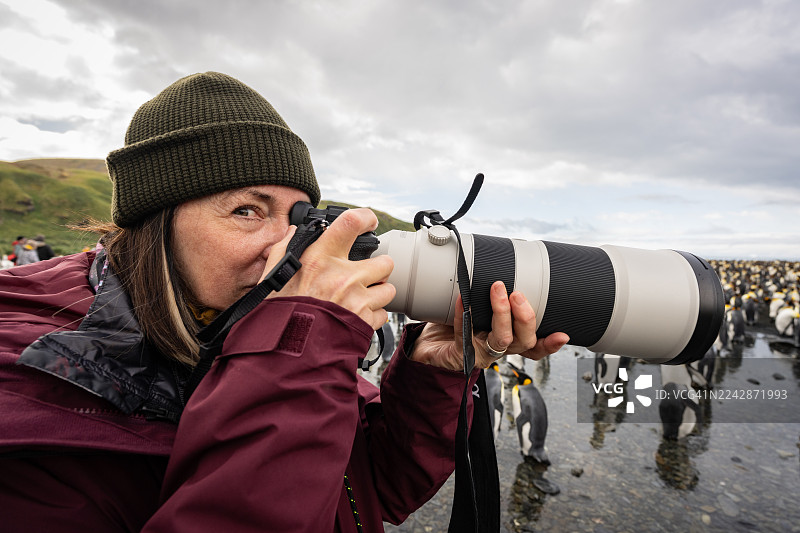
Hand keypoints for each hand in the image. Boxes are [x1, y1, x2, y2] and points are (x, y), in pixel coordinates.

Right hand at [262, 208, 395, 330]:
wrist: (284, 350)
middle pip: (384, 262)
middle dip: (377, 269)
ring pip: (388, 289)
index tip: (369, 221)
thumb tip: (293, 231)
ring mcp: (356, 300)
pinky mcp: (364, 321)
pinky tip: (355, 317)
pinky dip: (372, 316)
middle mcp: (343, 276)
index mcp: (319, 258)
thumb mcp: (273, 275)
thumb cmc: (279, 312)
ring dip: (377, 294)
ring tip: (359, 299)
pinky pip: (382, 314)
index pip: (350, 223)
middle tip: (363, 276)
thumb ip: (284, 248)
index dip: (365, 217)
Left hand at [411, 280, 568, 370]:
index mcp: (508, 338)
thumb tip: (500, 256)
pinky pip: (465, 333)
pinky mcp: (460, 355)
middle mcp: (498, 348)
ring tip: (497, 289)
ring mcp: (480, 353)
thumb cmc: (453, 323)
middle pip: (524, 340)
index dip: (550, 343)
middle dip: (525, 315)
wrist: (426, 343)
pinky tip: (462, 297)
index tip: (562, 334)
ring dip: (501, 312)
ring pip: (501, 340)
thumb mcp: (476, 305)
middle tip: (517, 293)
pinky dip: (463, 313)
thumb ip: (490, 291)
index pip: (535, 345)